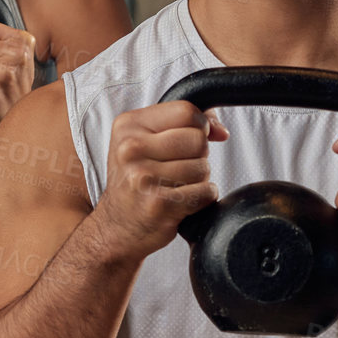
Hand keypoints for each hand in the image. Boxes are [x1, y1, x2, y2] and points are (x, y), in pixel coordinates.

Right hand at [93, 99, 229, 260]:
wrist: (117, 226)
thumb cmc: (135, 181)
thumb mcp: (145, 141)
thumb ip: (182, 124)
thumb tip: (220, 130)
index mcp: (128, 126)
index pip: (186, 110)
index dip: (199, 125)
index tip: (190, 142)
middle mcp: (131, 149)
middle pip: (198, 138)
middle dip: (198, 155)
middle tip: (178, 169)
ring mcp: (143, 177)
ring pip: (203, 167)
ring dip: (198, 179)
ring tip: (176, 187)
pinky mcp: (159, 204)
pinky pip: (205, 192)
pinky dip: (202, 198)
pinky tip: (182, 201)